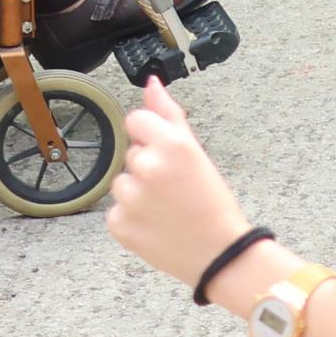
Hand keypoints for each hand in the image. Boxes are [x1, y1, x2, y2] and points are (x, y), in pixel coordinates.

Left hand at [103, 75, 251, 290]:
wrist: (218, 254)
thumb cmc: (213, 202)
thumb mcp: (197, 152)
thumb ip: (169, 113)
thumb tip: (151, 82)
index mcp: (171, 145)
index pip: (136, 120)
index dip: (152, 136)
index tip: (168, 155)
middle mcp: (147, 168)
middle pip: (132, 154)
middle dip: (148, 166)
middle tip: (175, 188)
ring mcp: (130, 199)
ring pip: (122, 182)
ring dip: (138, 192)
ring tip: (165, 208)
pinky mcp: (118, 225)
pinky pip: (116, 210)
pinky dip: (132, 217)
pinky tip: (155, 224)